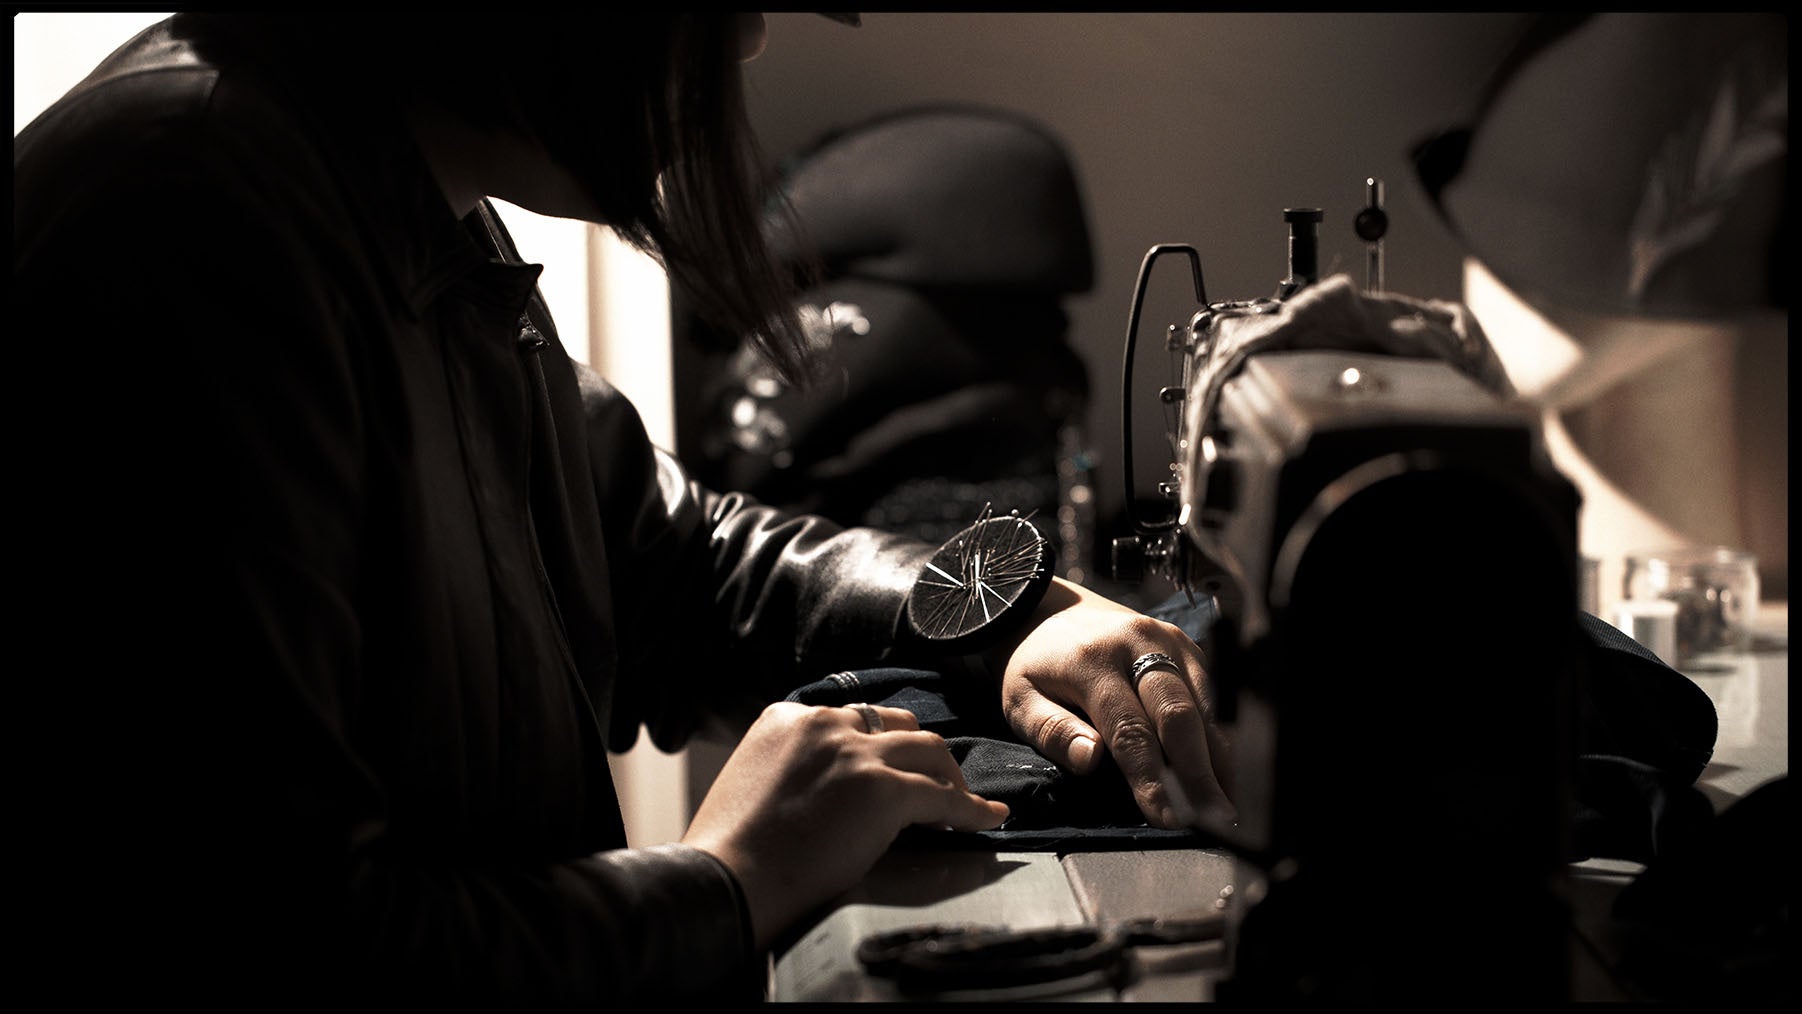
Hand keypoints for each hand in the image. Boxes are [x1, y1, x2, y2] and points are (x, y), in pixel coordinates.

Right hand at [682, 701, 1007, 950]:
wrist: (728, 880)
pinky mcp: (883, 790)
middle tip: (934, 782)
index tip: (890, 767)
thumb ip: (793, 767)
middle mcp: (825, 723)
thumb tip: (830, 790)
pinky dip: (972, 810)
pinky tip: (989, 819)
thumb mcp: (755, 780)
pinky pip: (944, 798)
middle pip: (896, 725)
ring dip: (948, 776)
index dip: (878, 746)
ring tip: (961, 802)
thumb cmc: (731, 851)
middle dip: (920, 753)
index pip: (852, 718)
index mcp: (789, 717)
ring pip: (928, 750)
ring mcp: (856, 754)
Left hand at [991, 578, 1232, 829]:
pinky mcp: (1186, 644)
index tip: (1169, 818)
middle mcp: (1139, 643)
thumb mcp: (1021, 699)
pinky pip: (1212, 692)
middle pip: (1179, 714)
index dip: (1152, 777)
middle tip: (1216, 820)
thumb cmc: (1036, 664)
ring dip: (1221, 758)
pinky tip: (1229, 770)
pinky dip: (1222, 733)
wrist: (1051, 610)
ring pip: (1205, 703)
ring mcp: (1168, 640)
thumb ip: (1052, 730)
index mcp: (1093, 660)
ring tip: (1231, 804)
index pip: (1129, 728)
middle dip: (1199, 773)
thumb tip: (1091, 760)